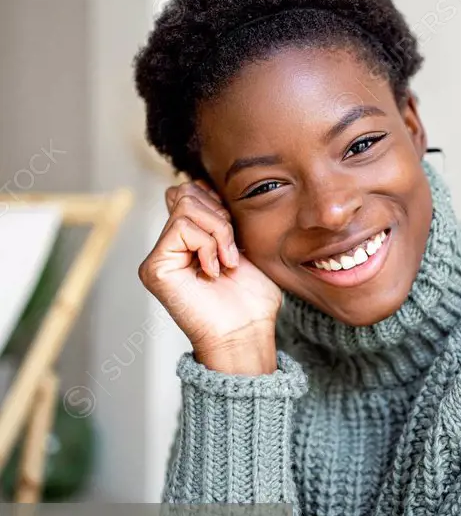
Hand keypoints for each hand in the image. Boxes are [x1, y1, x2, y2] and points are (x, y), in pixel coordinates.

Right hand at [138, 179, 281, 370]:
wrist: (248, 333)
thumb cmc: (251, 297)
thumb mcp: (242, 243)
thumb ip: (218, 215)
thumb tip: (198, 183)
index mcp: (187, 239)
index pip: (190, 191)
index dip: (217, 201)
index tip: (235, 229)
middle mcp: (168, 246)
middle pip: (185, 192)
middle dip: (219, 215)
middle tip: (232, 250)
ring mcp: (159, 257)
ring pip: (185, 206)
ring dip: (218, 232)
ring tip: (227, 262)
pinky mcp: (154, 267)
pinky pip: (181, 227)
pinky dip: (207, 245)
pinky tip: (214, 271)